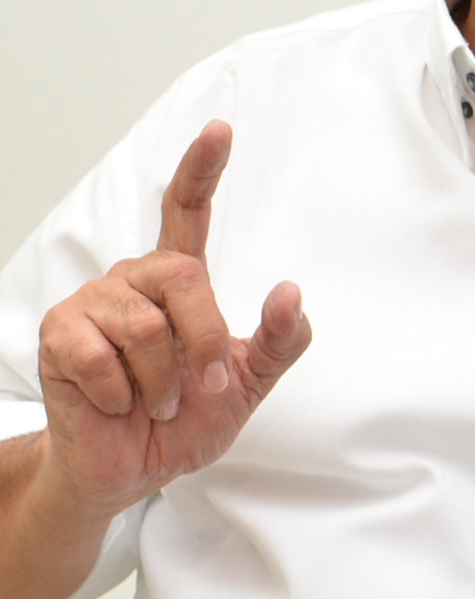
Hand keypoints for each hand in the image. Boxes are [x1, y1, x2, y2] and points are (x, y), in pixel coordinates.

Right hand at [37, 120, 311, 515]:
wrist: (133, 469)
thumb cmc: (184, 420)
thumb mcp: (248, 384)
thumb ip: (279, 342)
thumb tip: (291, 291)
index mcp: (178, 284)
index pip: (186, 212)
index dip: (202, 169)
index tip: (220, 129)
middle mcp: (134, 281)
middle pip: (183, 276)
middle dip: (204, 340)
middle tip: (203, 385)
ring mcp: (92, 303)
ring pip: (143, 325)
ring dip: (162, 380)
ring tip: (152, 401)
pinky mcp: (59, 335)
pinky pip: (100, 356)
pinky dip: (120, 395)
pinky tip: (115, 404)